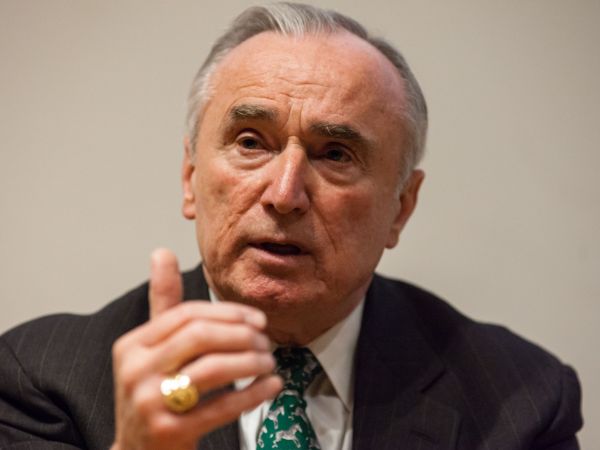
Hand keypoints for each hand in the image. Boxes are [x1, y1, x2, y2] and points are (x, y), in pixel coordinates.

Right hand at [110, 249, 281, 449]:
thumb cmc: (155, 393)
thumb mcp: (152, 348)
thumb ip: (163, 302)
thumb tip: (161, 251)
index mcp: (132, 345)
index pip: (187, 314)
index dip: (227, 312)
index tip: (257, 319)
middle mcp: (135, 371)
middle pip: (200, 336)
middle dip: (241, 334)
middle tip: (266, 339)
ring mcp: (149, 403)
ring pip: (213, 369)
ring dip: (251, 362)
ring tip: (270, 362)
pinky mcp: (168, 432)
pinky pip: (222, 406)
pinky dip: (253, 393)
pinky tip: (271, 386)